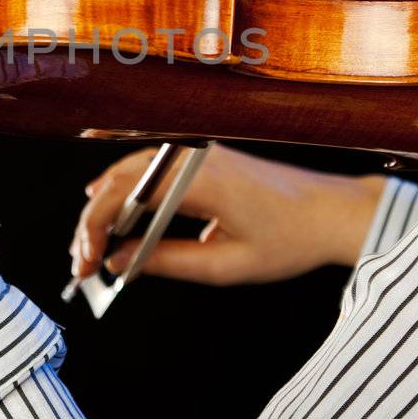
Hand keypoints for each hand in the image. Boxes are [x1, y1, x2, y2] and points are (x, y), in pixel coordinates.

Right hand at [69, 144, 387, 285]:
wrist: (335, 212)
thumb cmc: (292, 240)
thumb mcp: (226, 265)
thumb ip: (167, 262)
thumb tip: (121, 262)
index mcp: (198, 181)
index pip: (123, 196)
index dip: (95, 230)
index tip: (86, 263)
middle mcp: (194, 157)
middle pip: (119, 180)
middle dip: (93, 222)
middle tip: (82, 262)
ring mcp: (200, 153)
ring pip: (132, 170)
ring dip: (107, 206)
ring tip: (93, 244)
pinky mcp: (207, 158)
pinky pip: (153, 168)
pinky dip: (128, 191)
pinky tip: (117, 212)